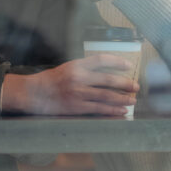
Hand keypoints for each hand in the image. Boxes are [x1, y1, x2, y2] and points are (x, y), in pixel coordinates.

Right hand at [1, 54, 138, 116]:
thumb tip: (106, 71)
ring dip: (122, 99)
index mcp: (76, 65)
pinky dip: (112, 110)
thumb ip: (84, 68)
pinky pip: (98, 109)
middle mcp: (78, 78)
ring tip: (132, 100)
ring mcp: (78, 93)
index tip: (128, 65)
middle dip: (125, 84)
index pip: (101, 60)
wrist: (34, 94)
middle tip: (136, 86)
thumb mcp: (67, 67)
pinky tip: (121, 111)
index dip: (116, 61)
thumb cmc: (51, 80)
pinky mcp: (76, 107)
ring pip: (106, 96)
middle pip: (107, 80)